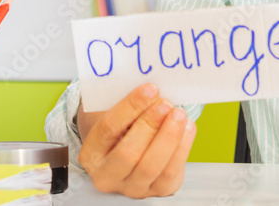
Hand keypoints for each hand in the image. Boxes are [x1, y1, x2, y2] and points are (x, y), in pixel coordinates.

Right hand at [77, 83, 195, 197]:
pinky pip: (170, 172)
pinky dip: (182, 147)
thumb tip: (150, 88)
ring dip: (168, 137)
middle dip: (150, 125)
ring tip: (179, 114)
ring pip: (151, 166)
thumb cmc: (124, 127)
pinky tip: (187, 127)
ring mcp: (132, 187)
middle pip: (128, 153)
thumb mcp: (116, 114)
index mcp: (91, 153)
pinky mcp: (157, 191)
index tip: (151, 89)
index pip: (108, 128)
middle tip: (165, 103)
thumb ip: (128, 103)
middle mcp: (107, 176)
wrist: (130, 153)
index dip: (131, 107)